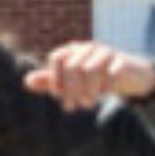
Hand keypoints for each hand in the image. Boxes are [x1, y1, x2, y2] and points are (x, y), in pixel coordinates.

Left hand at [23, 42, 154, 110]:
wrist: (129, 73)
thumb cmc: (94, 78)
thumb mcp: (71, 80)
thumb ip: (50, 81)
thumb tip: (26, 82)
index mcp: (73, 50)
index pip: (57, 58)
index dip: (55, 78)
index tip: (57, 95)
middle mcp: (88, 48)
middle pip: (72, 65)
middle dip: (70, 89)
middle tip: (72, 107)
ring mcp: (106, 53)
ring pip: (91, 69)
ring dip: (87, 90)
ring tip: (87, 104)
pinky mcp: (122, 61)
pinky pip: (112, 72)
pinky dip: (106, 86)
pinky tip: (105, 93)